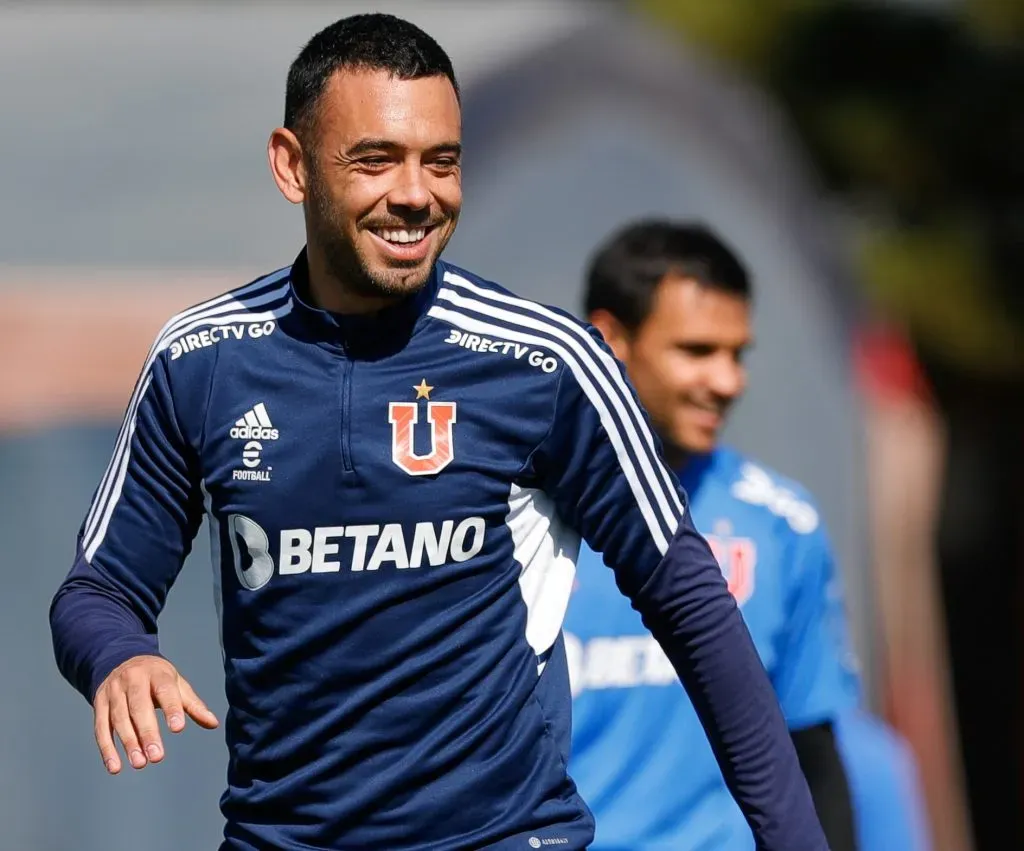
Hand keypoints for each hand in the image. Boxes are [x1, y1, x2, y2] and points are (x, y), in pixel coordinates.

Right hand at [93, 654, 218, 773]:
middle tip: (157, 756)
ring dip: (129, 743)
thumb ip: (193, 705)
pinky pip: (101, 728)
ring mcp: (113, 692)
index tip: (178, 728)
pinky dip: (107, 749)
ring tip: (140, 763)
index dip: (171, 709)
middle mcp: (133, 680)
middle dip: (147, 732)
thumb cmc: (156, 677)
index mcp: (157, 673)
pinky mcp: (98, 704)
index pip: (165, 690)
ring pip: (119, 719)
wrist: (121, 659)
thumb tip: (213, 723)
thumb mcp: (176, 684)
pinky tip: (115, 767)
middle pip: (139, 707)